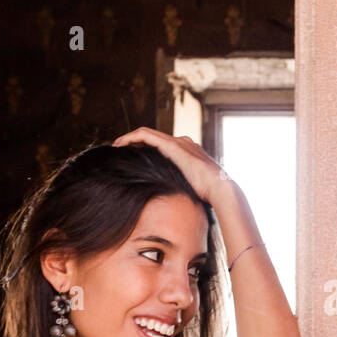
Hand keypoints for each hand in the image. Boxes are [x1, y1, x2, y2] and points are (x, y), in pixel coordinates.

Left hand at [112, 127, 229, 201]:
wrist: (220, 188)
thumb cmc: (209, 195)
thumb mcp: (191, 190)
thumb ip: (182, 189)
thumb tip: (174, 203)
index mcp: (187, 152)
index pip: (162, 145)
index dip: (145, 149)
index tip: (132, 158)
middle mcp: (183, 143)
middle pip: (153, 137)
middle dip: (134, 142)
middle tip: (119, 151)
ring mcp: (178, 143)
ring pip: (146, 133)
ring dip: (129, 138)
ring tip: (116, 147)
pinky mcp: (172, 145)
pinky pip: (145, 135)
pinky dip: (130, 138)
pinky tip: (119, 145)